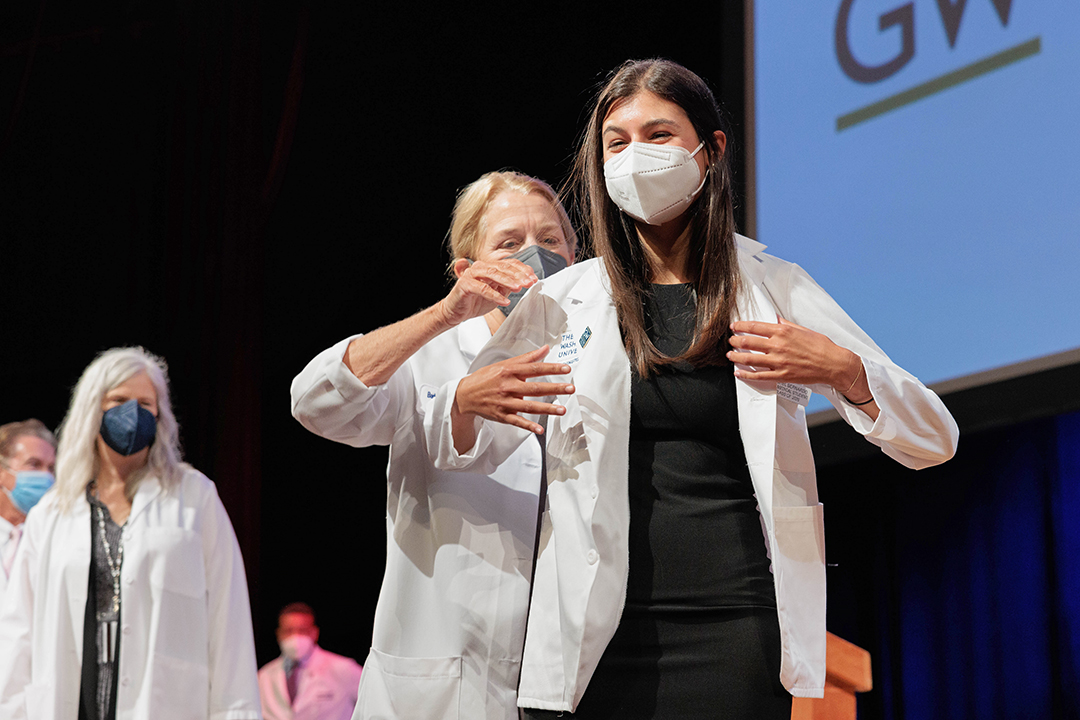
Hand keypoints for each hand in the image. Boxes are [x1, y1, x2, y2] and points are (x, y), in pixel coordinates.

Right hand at [437, 258, 537, 326]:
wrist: (455, 312)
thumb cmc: (475, 301)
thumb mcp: (497, 293)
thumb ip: (508, 286)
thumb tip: (523, 282)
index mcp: (489, 267)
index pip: (509, 263)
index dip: (522, 270)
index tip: (534, 278)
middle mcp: (480, 267)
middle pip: (503, 267)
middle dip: (518, 275)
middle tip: (529, 283)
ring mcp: (471, 274)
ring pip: (493, 274)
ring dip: (508, 281)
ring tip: (519, 288)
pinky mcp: (465, 284)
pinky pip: (482, 289)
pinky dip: (495, 295)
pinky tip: (504, 301)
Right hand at [453, 346, 574, 436]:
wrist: (465, 395)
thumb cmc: (486, 378)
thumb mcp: (504, 364)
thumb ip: (526, 358)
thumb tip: (545, 349)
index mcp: (509, 371)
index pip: (534, 368)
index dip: (551, 368)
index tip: (566, 368)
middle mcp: (508, 386)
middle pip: (535, 387)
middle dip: (554, 388)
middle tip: (571, 388)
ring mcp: (505, 402)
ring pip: (529, 406)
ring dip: (547, 408)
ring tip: (562, 410)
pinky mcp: (502, 415)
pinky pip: (517, 421)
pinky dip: (528, 426)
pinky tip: (540, 429)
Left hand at [726, 318, 859, 389]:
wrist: (833, 364)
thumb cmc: (821, 346)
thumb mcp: (802, 329)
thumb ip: (785, 324)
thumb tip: (773, 318)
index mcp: (783, 332)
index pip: (755, 326)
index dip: (740, 326)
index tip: (733, 326)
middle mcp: (778, 346)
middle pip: (748, 342)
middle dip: (735, 341)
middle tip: (730, 340)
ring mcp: (779, 362)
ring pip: (750, 359)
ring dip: (736, 357)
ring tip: (730, 355)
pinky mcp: (782, 376)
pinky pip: (759, 376)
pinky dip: (745, 374)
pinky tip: (738, 373)